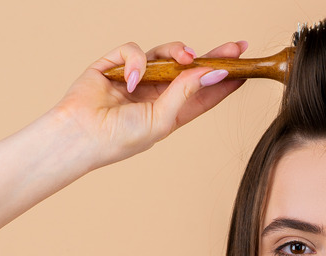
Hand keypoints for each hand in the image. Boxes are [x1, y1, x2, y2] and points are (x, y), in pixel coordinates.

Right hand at [52, 40, 247, 169]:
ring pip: (165, 53)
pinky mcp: (115, 65)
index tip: (245, 67)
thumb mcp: (162, 120)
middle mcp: (157, 92)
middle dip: (213, 55)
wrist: (80, 136)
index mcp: (172, 111)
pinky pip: (133, 50)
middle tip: (236, 46)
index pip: (205, 92)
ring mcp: (137, 77)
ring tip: (187, 57)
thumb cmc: (120, 139)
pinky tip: (131, 79)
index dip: (224, 79)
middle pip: (191, 68)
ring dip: (178, 51)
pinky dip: (134, 61)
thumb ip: (186, 93)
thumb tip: (213, 72)